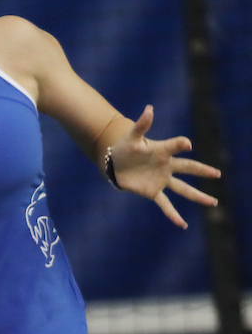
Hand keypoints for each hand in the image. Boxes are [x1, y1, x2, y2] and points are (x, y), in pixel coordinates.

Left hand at [109, 105, 220, 228]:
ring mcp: (161, 180)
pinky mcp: (153, 192)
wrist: (115, 163)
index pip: (175, 146)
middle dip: (202, 171)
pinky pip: (165, 205)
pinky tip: (182, 225)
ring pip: (183, 189)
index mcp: (162, 151)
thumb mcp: (133, 137)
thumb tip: (150, 109)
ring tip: (214, 202)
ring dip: (198, 196)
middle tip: (217, 174)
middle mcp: (166, 166)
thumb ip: (142, 125)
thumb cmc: (125, 147)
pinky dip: (173, 215)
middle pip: (188, 168)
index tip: (187, 145)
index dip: (180, 144)